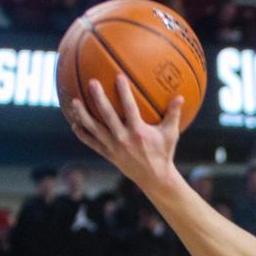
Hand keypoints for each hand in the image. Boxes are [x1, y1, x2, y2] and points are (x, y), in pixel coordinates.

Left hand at [69, 75, 183, 193]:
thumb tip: (180, 96)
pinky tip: (74, 125)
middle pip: (107, 116)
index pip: (129, 108)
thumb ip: (173, 114)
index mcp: (138, 132)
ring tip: (74, 102)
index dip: (124, 92)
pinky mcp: (107, 154)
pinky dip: (82, 135)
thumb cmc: (163, 153)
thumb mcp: (171, 134)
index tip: (118, 76)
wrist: (154, 178)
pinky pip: (92, 143)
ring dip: (83, 115)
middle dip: (99, 99)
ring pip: (94, 129)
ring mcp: (113, 147)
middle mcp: (123, 139)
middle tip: (92, 83)